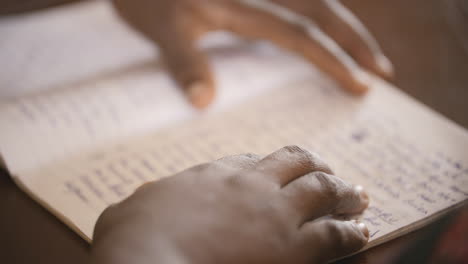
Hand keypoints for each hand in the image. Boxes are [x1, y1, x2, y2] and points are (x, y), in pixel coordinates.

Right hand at [90, 146, 369, 263]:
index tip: (284, 172)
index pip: (253, 160)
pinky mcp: (292, 248)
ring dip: (344, 192)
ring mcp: (274, 213)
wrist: (148, 261)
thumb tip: (143, 200)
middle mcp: (249, 184)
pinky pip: (335, 234)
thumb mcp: (130, 209)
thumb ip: (148, 200)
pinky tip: (362, 232)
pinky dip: (352, 232)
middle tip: (331, 173)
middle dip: (317, 166)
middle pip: (296, 162)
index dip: (274, 165)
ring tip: (359, 197)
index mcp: (213, 174)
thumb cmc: (131, 240)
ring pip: (323, 189)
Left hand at [112, 0, 392, 107]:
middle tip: (383, 71)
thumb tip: (205, 103)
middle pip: (322, 10)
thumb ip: (184, 62)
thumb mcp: (160, 28)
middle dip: (355, 40)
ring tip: (366, 56)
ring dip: (343, 29)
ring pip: (314, 4)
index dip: (333, 57)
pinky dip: (316, 24)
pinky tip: (325, 38)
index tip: (360, 82)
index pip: (299, 32)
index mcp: (242, 4)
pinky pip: (295, 8)